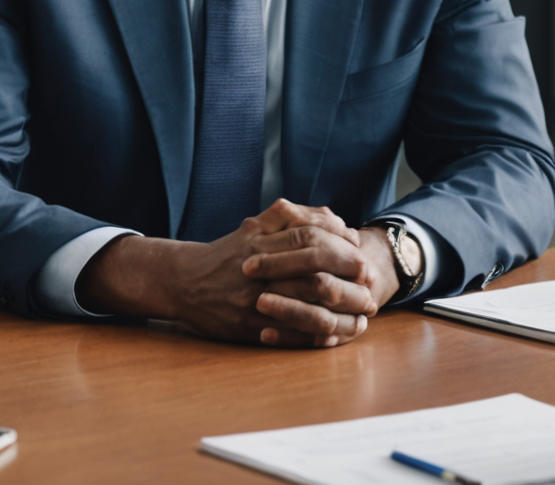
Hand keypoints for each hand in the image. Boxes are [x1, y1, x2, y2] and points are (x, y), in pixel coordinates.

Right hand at [77, 199, 373, 347]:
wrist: (183, 281)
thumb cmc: (227, 254)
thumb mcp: (255, 226)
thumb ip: (293, 217)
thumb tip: (336, 219)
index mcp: (261, 242)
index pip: (311, 241)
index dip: (342, 251)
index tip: (363, 260)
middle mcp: (259, 271)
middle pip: (314, 277)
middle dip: (349, 287)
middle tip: (371, 292)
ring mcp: (253, 301)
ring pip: (305, 310)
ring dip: (339, 316)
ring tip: (361, 318)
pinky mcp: (247, 327)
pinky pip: (288, 335)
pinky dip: (315, 337)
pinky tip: (335, 336)